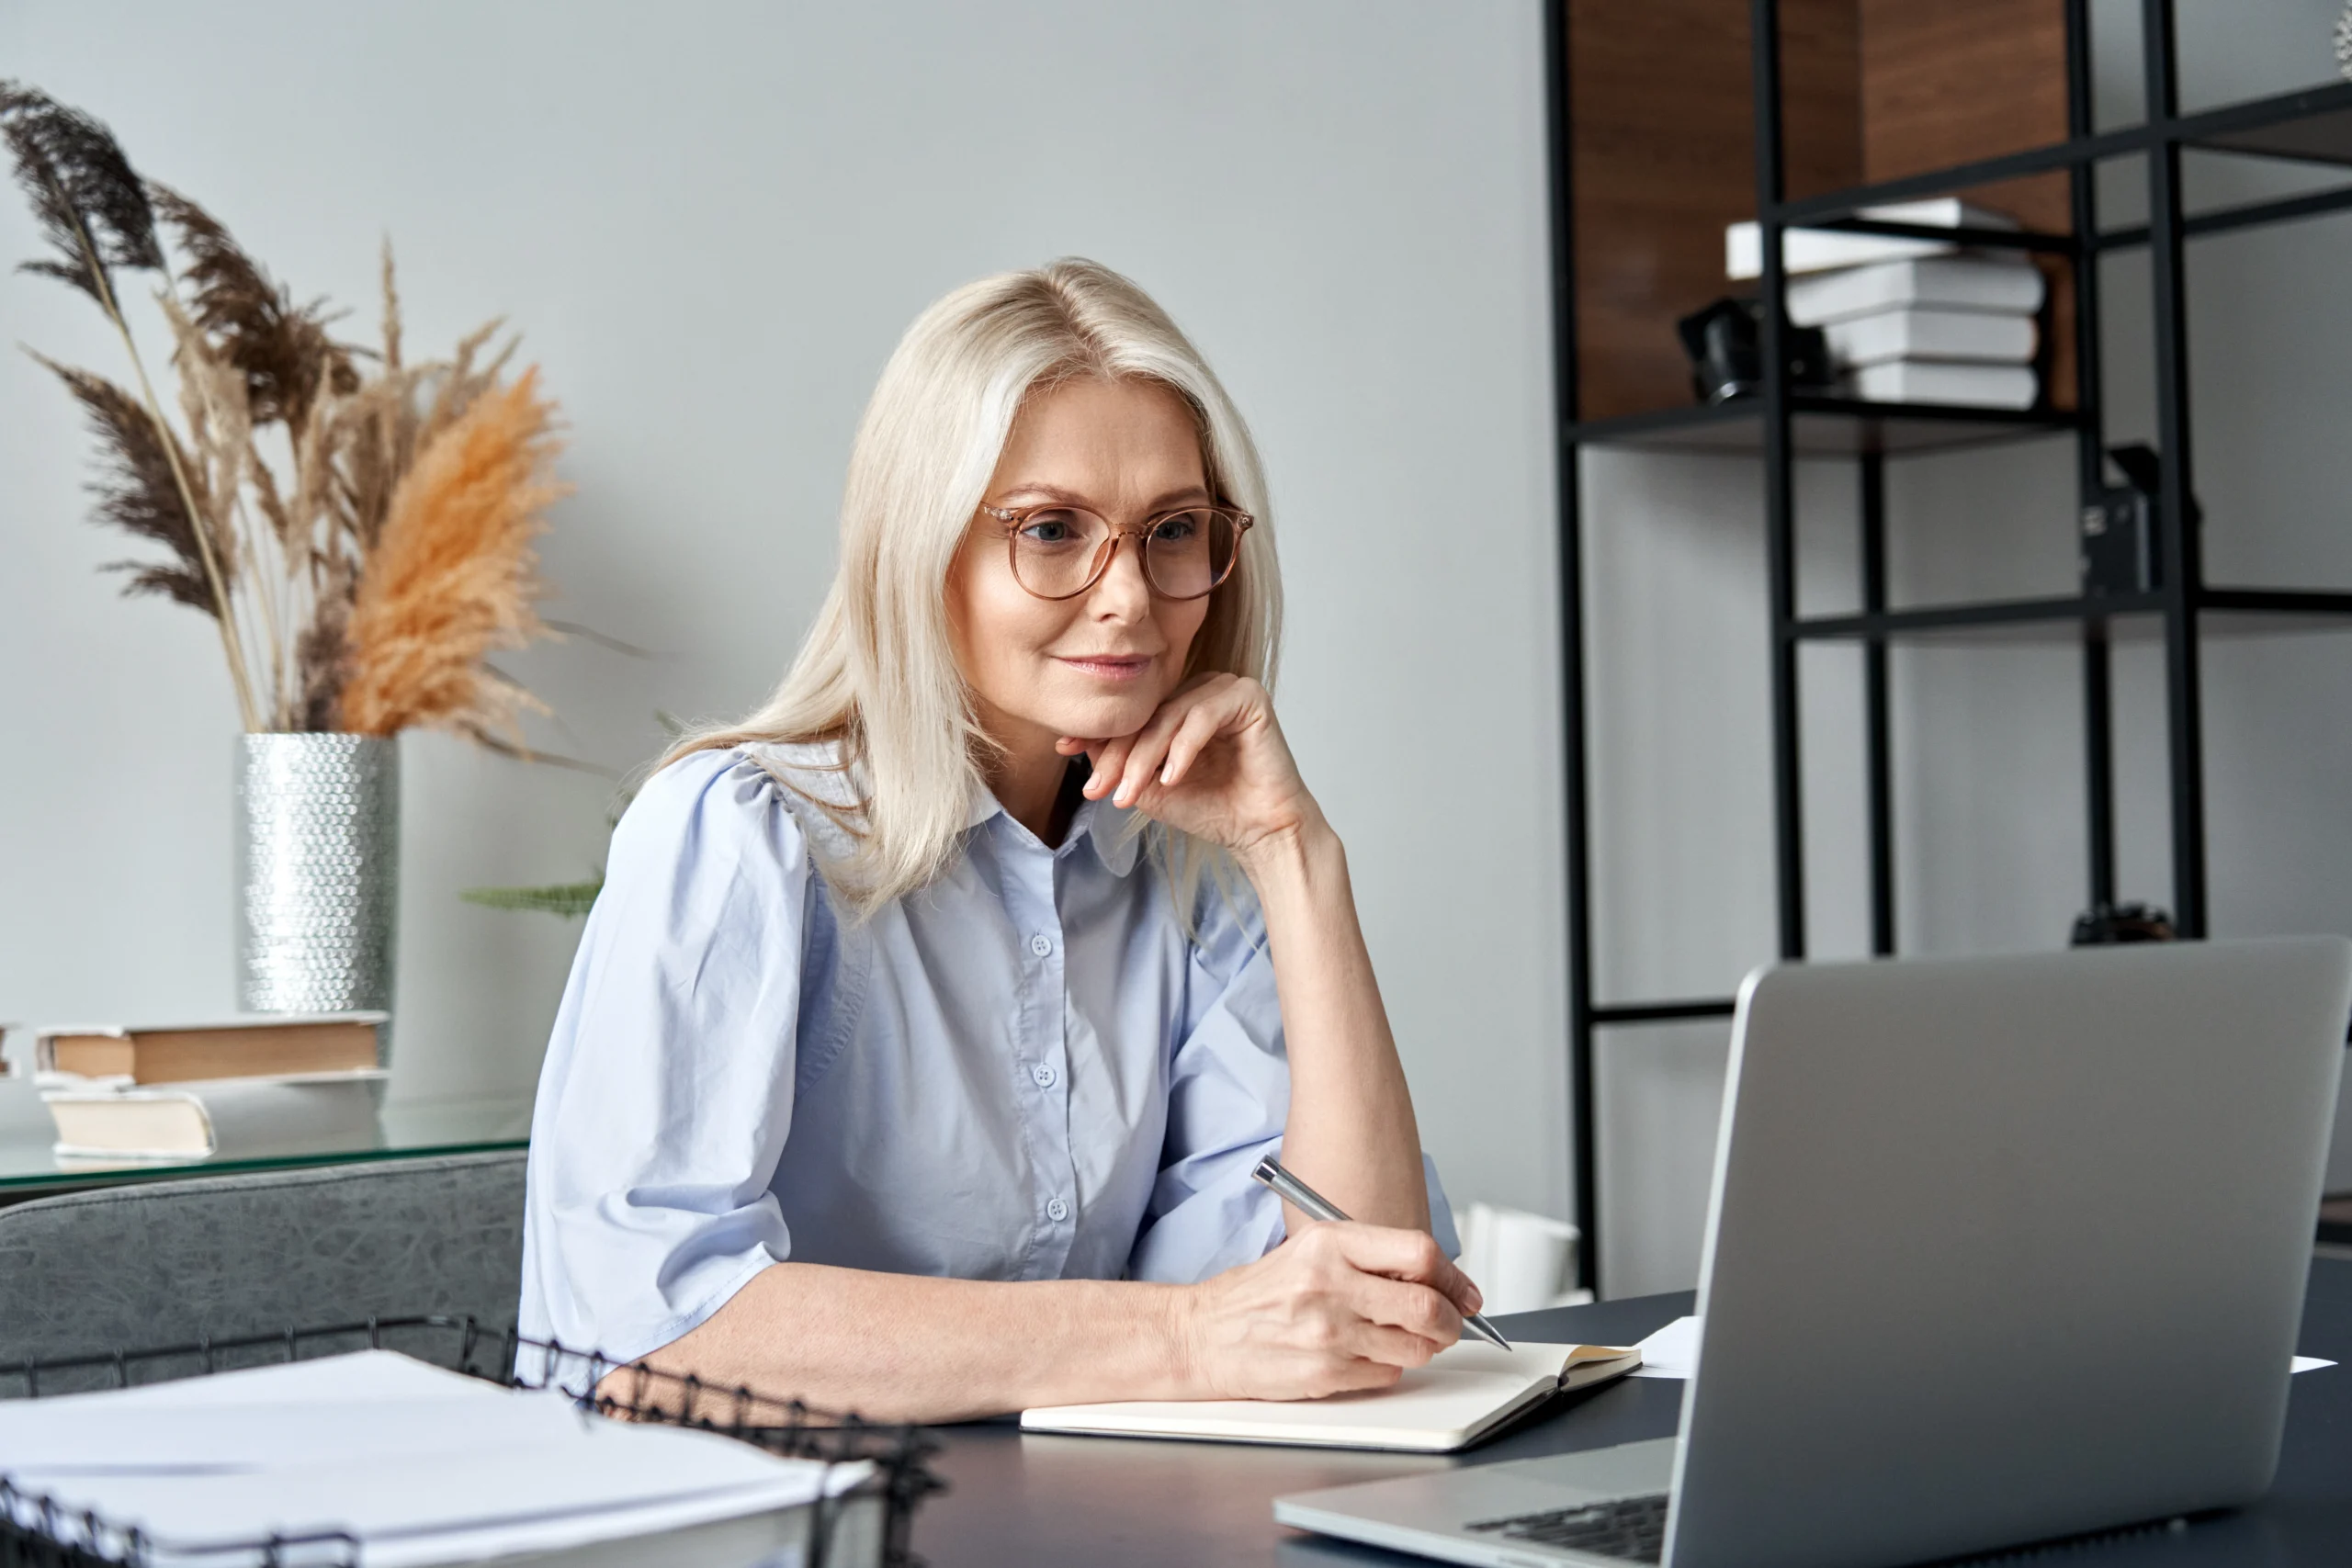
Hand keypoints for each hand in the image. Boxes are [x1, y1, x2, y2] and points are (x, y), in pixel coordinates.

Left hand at [1056, 673, 1318, 865]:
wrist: (1260, 832)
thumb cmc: (1213, 809)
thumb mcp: (1151, 787)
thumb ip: (1122, 764)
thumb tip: (1080, 746)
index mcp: (1180, 704)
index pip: (1134, 714)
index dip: (1099, 732)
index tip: (1066, 749)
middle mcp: (1202, 690)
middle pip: (1147, 715)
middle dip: (1118, 754)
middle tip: (1098, 787)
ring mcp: (1226, 689)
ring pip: (1170, 716)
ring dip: (1145, 757)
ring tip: (1130, 792)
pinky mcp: (1249, 697)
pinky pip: (1204, 716)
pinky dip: (1183, 749)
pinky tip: (1171, 778)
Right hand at [1175, 1222, 1483, 1400]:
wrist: (1204, 1335)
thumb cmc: (1259, 1293)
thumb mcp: (1311, 1251)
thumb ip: (1370, 1257)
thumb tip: (1437, 1277)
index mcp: (1330, 1243)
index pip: (1420, 1252)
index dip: (1453, 1276)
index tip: (1464, 1292)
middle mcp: (1331, 1284)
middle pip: (1427, 1304)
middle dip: (1452, 1320)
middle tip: (1451, 1323)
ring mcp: (1328, 1332)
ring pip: (1415, 1346)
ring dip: (1423, 1347)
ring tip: (1403, 1337)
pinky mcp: (1324, 1372)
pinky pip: (1386, 1374)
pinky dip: (1388, 1367)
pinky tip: (1364, 1354)